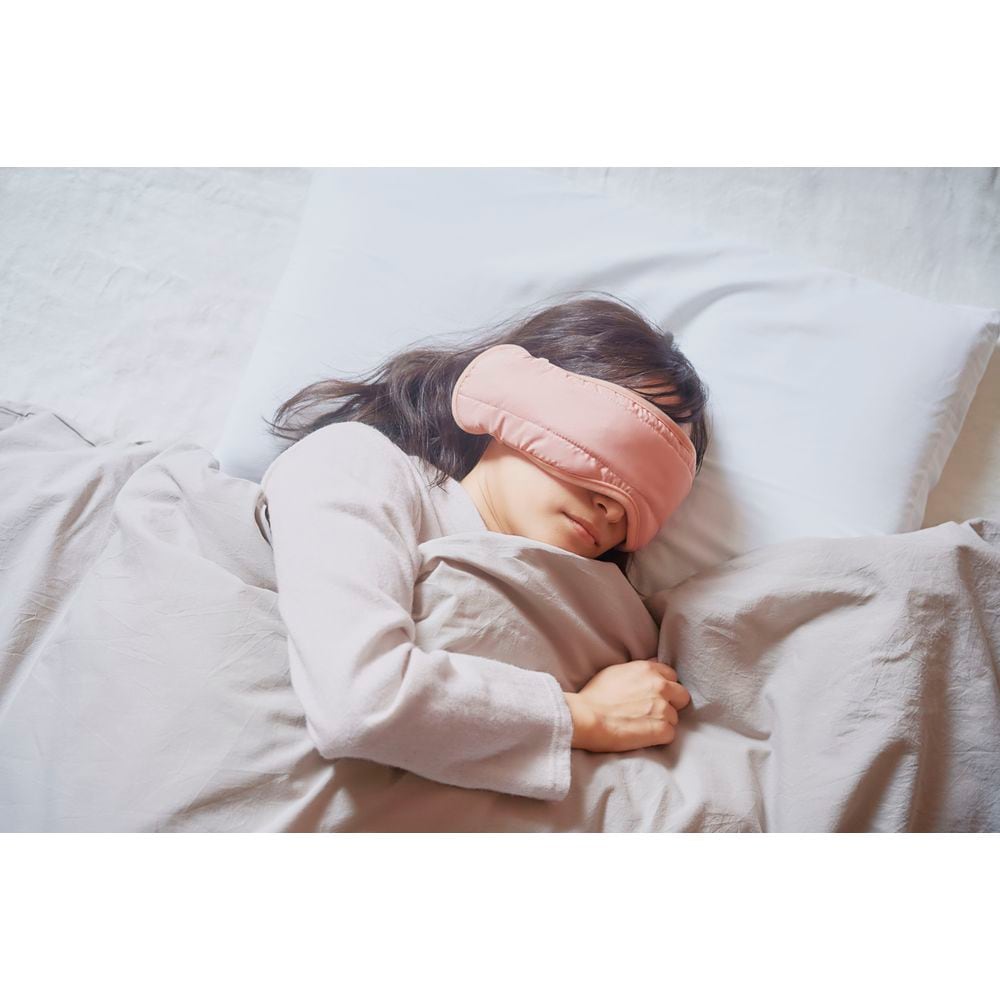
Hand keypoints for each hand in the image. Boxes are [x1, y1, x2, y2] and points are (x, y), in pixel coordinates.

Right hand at [564, 659, 691, 752]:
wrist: (585, 717)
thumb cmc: (594, 695)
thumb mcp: (616, 671)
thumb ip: (640, 669)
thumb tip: (655, 664)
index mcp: (649, 670)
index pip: (672, 677)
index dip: (664, 688)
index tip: (654, 696)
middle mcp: (660, 686)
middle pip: (682, 696)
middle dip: (671, 704)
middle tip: (652, 712)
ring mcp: (663, 708)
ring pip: (675, 718)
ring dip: (662, 722)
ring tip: (642, 726)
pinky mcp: (661, 730)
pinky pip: (670, 734)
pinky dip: (659, 737)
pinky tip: (643, 736)